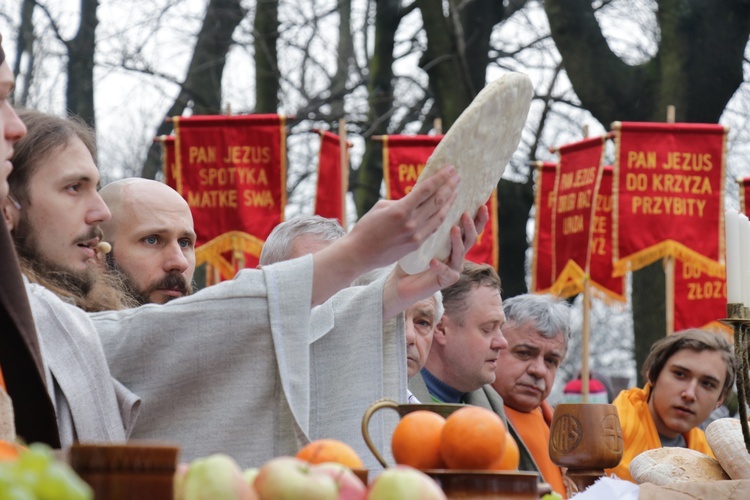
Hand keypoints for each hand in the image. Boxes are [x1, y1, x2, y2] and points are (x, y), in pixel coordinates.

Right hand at [310, 165, 459, 304]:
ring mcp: (415, 236)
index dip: (440, 178)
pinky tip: (446, 209)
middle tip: (457, 176)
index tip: (450, 168)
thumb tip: (415, 199)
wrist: (359, 254)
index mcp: (401, 210)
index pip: (426, 190)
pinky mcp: (416, 245)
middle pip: (437, 201)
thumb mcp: (381, 207)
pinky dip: (441, 217)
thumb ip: (401, 202)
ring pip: (439, 216)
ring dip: (449, 202)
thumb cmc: (366, 227)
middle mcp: (411, 223)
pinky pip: (433, 228)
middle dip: (449, 187)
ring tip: (456, 191)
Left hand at [382, 206, 488, 319]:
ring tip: (453, 229)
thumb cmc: (411, 254)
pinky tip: (433, 261)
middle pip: (471, 238)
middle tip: (465, 214)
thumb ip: (428, 217)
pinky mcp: (445, 280)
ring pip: (460, 253)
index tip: (482, 204)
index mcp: (455, 240)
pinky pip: (446, 273)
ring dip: (457, 241)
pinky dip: (440, 266)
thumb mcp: (421, 232)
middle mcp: (458, 253)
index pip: (472, 227)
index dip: (479, 217)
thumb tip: (426, 191)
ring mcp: (454, 267)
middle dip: (470, 226)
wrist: (402, 280)